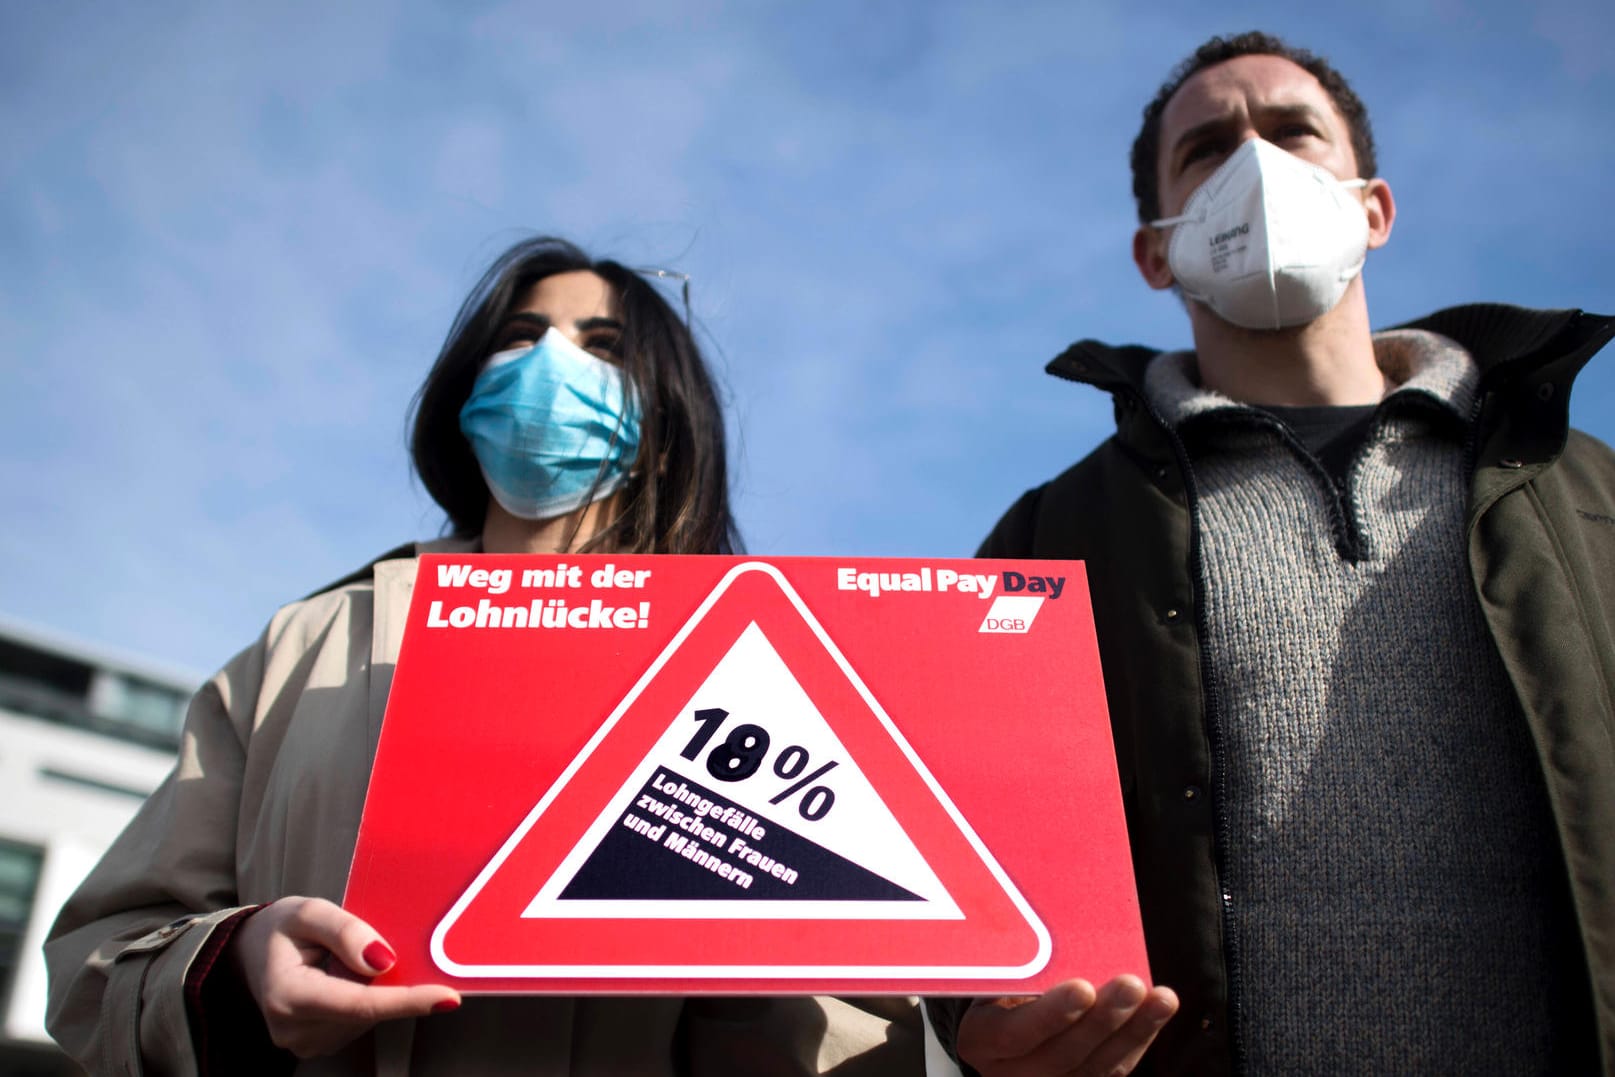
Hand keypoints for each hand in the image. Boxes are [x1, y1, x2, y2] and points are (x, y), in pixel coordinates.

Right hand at [228, 896, 460, 1058]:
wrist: (250, 952)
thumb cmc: (278, 930)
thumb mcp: (308, 912)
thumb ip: (346, 931)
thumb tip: (383, 960)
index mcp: (288, 997)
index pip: (361, 1005)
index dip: (408, 1001)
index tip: (447, 997)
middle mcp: (296, 1030)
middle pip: (370, 1010)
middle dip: (390, 982)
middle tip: (376, 947)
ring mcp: (307, 1042)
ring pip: (369, 1016)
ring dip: (375, 987)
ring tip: (343, 960)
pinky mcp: (319, 1043)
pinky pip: (361, 1019)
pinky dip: (367, 996)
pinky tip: (347, 976)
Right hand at [956, 975, 1177, 1075]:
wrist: (1002, 1013)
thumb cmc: (998, 977)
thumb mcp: (990, 968)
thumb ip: (1013, 960)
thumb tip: (1046, 926)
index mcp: (981, 1039)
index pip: (1014, 1035)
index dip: (1050, 1015)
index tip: (1082, 987)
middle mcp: (1012, 1072)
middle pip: (1062, 1055)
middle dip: (1102, 1019)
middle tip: (1131, 985)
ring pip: (1096, 1067)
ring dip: (1134, 1030)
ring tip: (1161, 998)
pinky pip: (1114, 1067)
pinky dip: (1140, 1036)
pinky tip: (1159, 1009)